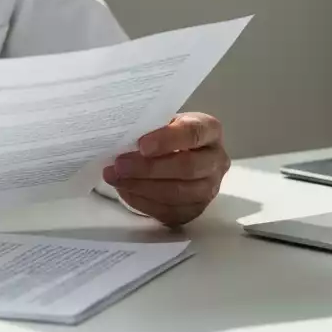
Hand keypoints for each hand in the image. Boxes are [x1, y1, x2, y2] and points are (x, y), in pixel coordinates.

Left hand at [102, 113, 229, 226]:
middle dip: (149, 168)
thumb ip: (149, 126)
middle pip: (188, 168)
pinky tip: (124, 190)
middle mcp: (216, 161)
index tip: (142, 145)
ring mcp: (210, 189)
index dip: (168, 140)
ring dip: (142, 186)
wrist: (172, 152)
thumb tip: (122, 138)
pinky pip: (170, 211)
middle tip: (120, 164)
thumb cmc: (163, 132)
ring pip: (178, 193)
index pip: (193, 133)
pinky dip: (143, 201)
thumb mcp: (160, 120)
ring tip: (116, 177)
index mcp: (210, 130)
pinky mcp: (196, 210)